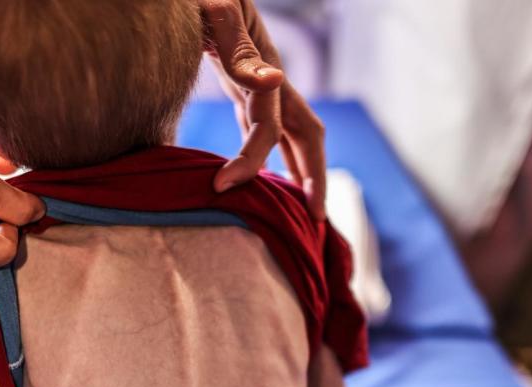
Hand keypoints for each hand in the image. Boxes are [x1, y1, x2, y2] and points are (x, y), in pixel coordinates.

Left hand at [200, 0, 326, 219]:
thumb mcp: (217, 14)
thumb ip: (239, 52)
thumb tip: (273, 82)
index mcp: (263, 70)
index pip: (268, 128)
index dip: (251, 161)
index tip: (223, 186)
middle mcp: (270, 80)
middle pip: (307, 136)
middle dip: (314, 178)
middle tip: (314, 221)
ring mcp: (260, 82)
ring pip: (291, 134)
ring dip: (301, 171)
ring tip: (303, 211)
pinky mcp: (242, 82)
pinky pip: (265, 126)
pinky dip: (270, 155)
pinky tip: (265, 177)